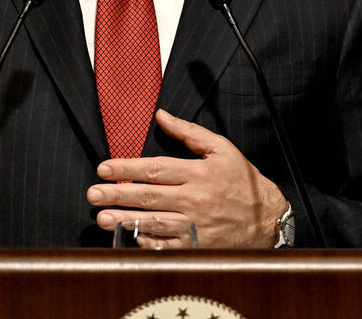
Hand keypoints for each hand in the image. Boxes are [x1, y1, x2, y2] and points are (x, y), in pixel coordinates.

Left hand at [86, 109, 286, 247]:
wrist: (269, 219)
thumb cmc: (243, 180)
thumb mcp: (222, 148)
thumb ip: (189, 132)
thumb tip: (160, 115)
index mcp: (199, 173)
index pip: (155, 169)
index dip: (126, 169)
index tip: (104, 168)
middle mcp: (195, 200)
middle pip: (149, 196)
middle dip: (117, 195)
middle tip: (93, 194)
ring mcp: (195, 226)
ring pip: (153, 223)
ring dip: (124, 220)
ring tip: (101, 218)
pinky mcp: (197, 247)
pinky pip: (167, 245)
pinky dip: (146, 242)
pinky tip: (127, 237)